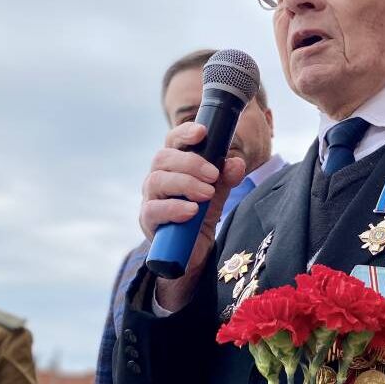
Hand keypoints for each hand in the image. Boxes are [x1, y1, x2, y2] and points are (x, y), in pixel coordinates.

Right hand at [140, 121, 246, 310]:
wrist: (192, 251)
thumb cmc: (201, 214)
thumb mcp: (218, 193)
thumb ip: (226, 177)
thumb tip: (236, 162)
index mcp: (174, 165)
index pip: (173, 142)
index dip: (185, 133)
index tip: (202, 132)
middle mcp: (158, 178)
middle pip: (163, 158)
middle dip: (190, 163)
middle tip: (213, 175)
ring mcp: (150, 199)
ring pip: (157, 181)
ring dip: (185, 183)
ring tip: (207, 194)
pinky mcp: (148, 221)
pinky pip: (153, 210)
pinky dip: (174, 208)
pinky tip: (191, 211)